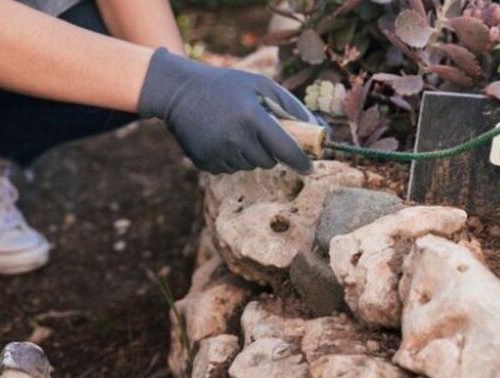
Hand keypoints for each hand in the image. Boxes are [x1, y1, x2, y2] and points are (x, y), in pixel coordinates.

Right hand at [138, 48, 313, 174]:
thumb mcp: (260, 85)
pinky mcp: (205, 163)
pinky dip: (232, 157)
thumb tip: (320, 131)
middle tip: (259, 132)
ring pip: (249, 166)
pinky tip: (220, 138)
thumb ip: (291, 107)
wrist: (179, 93)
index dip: (301, 160)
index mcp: (251, 117)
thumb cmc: (226, 86)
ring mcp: (218, 154)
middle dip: (270, 151)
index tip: (310, 166)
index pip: (285, 149)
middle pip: (268, 162)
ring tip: (235, 130)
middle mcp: (235, 139)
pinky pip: (230, 168)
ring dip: (250, 153)